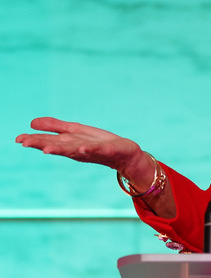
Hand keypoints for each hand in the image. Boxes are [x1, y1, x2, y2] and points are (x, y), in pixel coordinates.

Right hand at [15, 117, 147, 177]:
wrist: (125, 154)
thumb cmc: (99, 143)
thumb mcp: (75, 131)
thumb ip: (55, 126)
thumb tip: (32, 122)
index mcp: (69, 143)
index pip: (49, 141)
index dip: (34, 140)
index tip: (19, 139)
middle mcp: (78, 148)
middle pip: (58, 146)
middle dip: (42, 144)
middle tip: (25, 143)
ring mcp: (92, 150)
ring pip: (74, 149)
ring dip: (61, 149)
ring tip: (47, 149)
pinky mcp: (108, 149)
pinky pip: (97, 149)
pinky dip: (89, 149)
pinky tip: (82, 148)